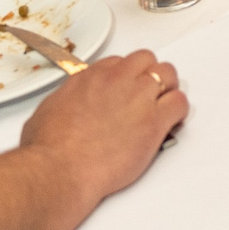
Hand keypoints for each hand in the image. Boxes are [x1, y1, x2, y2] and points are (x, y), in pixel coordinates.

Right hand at [21, 48, 189, 198]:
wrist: (59, 169)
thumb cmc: (48, 148)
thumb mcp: (49, 110)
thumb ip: (67, 100)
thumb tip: (70, 105)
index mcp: (92, 76)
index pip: (120, 62)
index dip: (126, 76)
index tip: (127, 88)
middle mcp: (117, 80)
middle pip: (146, 60)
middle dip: (149, 75)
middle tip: (149, 94)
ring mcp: (138, 98)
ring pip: (167, 74)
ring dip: (167, 88)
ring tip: (164, 105)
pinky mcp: (153, 121)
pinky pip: (179, 103)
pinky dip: (179, 111)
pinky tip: (172, 121)